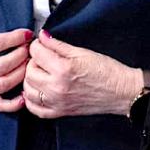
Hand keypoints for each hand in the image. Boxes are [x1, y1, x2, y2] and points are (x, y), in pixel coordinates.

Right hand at [0, 28, 32, 112]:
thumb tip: (22, 36)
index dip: (16, 38)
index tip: (27, 34)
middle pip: (4, 65)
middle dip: (22, 55)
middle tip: (29, 48)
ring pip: (5, 84)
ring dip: (22, 73)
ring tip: (29, 64)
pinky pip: (0, 105)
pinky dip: (14, 104)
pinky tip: (24, 96)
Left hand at [23, 31, 143, 118]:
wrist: (121, 92)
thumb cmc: (107, 72)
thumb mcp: (82, 52)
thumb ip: (58, 45)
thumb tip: (43, 37)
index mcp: (63, 69)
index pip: (36, 53)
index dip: (38, 44)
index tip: (42, 43)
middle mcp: (56, 88)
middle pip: (29, 71)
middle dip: (34, 61)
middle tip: (44, 57)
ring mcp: (56, 102)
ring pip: (28, 89)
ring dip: (31, 78)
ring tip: (42, 72)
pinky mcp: (59, 113)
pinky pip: (34, 108)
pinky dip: (31, 98)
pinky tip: (38, 89)